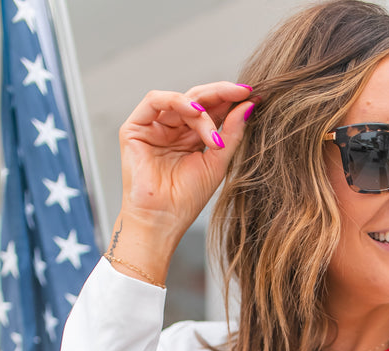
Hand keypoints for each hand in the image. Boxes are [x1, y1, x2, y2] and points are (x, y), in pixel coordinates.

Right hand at [109, 83, 253, 278]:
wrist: (162, 221)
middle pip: (197, 99)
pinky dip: (177, 101)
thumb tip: (249, 105)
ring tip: (213, 133)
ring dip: (202, 110)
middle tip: (242, 93)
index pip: (212, 110)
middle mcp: (172, 129)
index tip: (254, 96)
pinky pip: (155, 100)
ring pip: (181, 100)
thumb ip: (232, 133)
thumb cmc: (187, 199)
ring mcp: (153, 127)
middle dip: (221, 94)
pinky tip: (195, 112)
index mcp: (191, 138)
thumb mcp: (217, 163)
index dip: (231, 100)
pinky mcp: (134, 128)